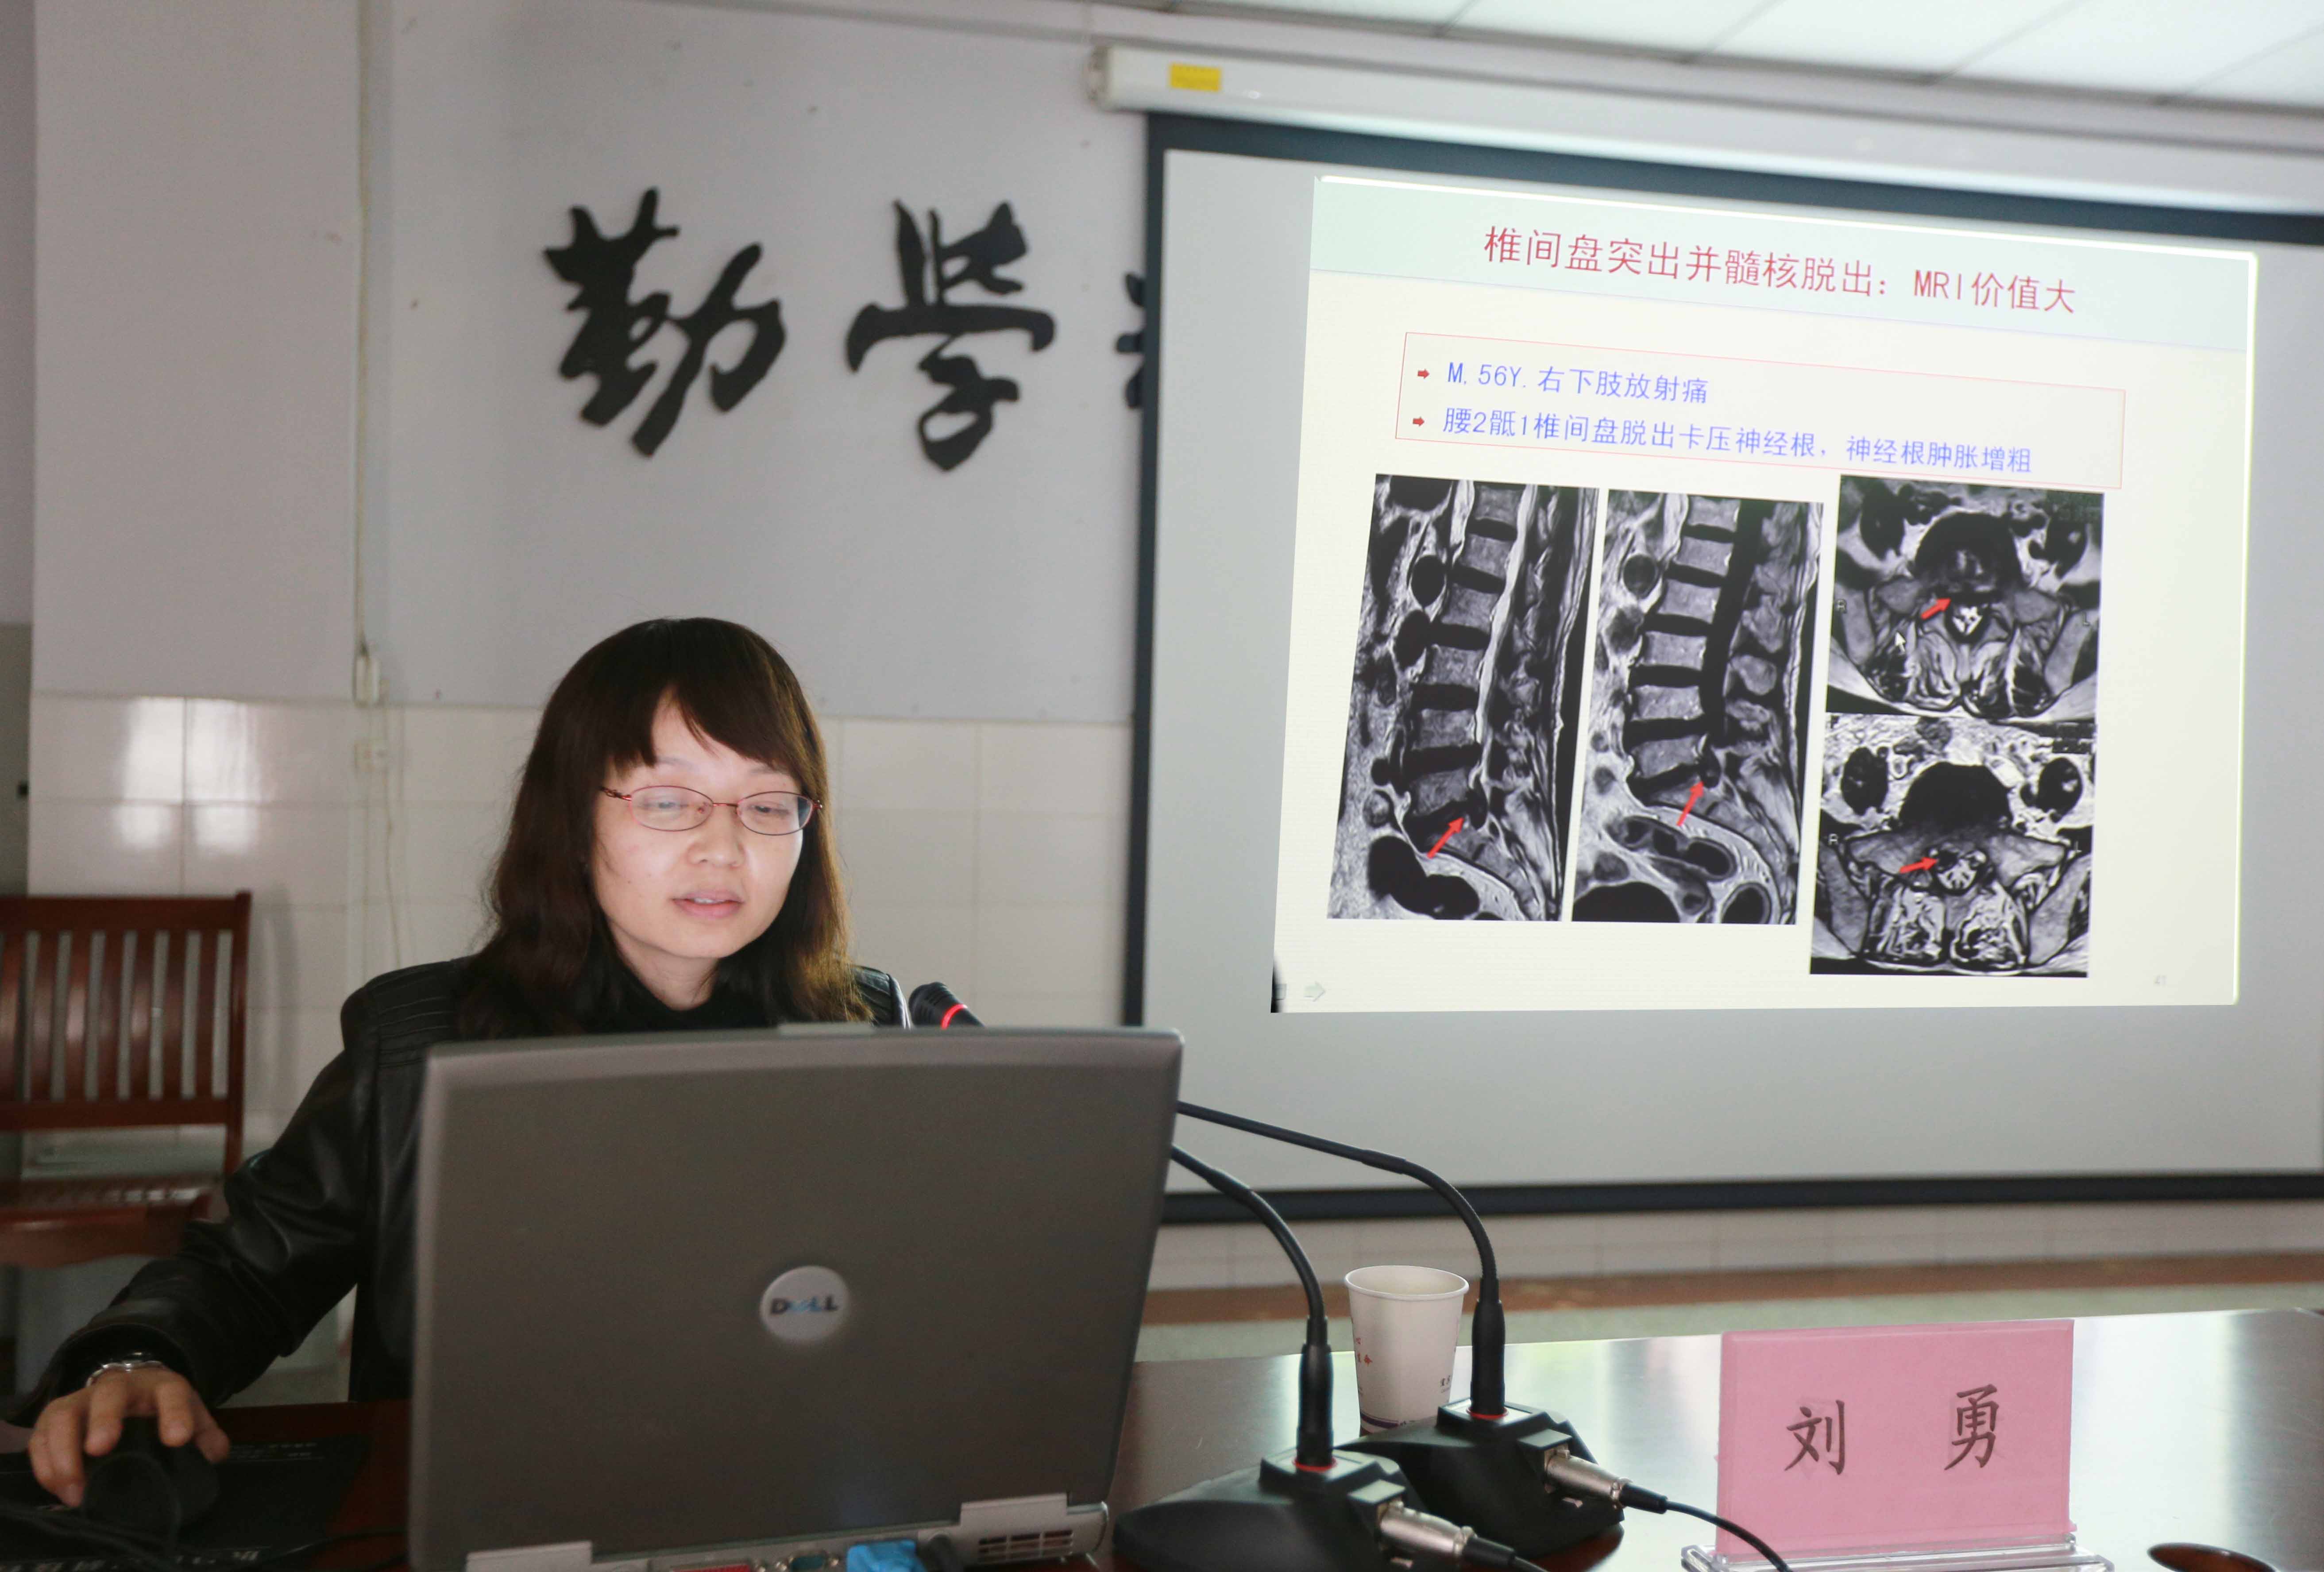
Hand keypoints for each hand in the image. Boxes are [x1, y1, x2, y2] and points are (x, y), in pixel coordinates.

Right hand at [29, 1366, 229, 1505]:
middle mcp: (118, 1387)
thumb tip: (213, 1455)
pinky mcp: (53, 1419)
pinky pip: (39, 1438)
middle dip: (104, 1419)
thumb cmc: (161, 1410)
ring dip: (64, 1452)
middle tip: (101, 1449)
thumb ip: (206, 1437)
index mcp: (159, 1387)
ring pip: (64, 1414)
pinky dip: (44, 1465)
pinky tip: (58, 1489)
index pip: (172, 1392)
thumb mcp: (190, 1417)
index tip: (177, 1439)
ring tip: (75, 1489)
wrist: (130, 1390)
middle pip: (109, 1395)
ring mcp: (81, 1401)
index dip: (176, 1413)